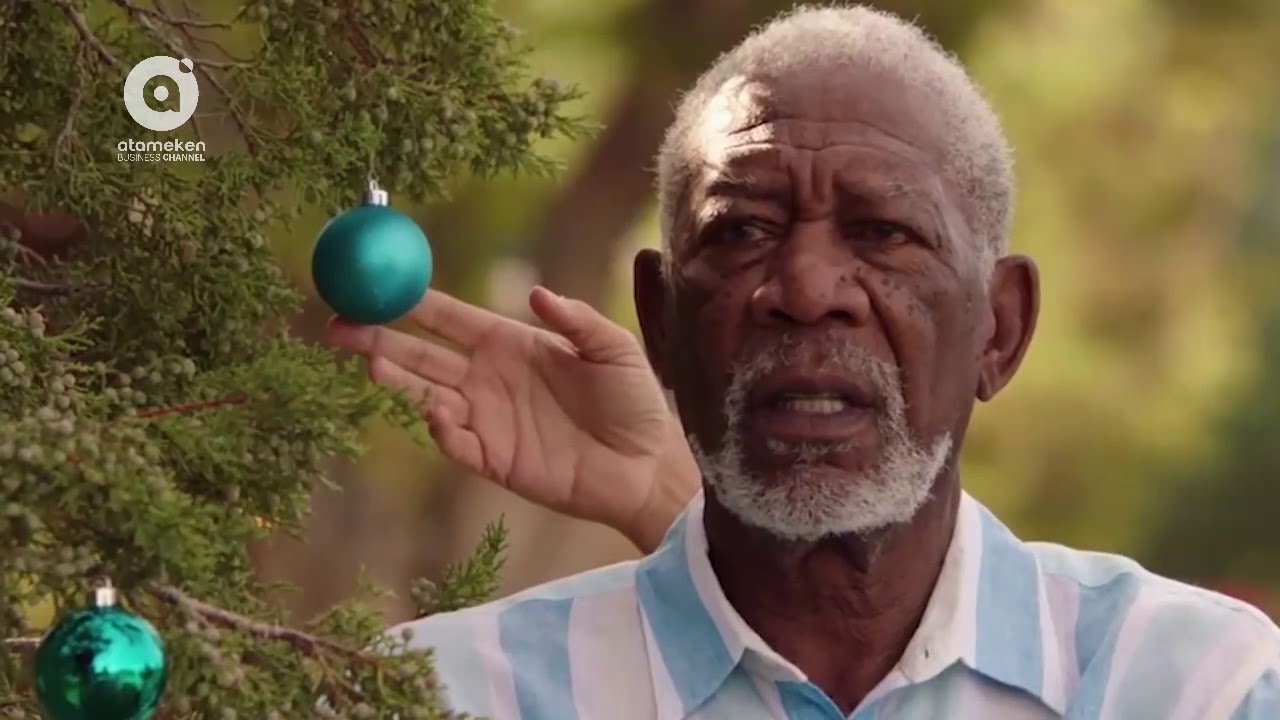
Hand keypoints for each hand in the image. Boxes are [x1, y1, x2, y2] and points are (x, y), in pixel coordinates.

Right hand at [325, 287, 698, 552]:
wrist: (646, 465)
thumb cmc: (634, 401)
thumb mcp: (613, 348)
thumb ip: (575, 320)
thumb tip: (535, 293)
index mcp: (510, 344)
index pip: (449, 319)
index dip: (412, 303)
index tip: (374, 286)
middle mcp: (488, 379)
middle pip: (421, 356)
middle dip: (379, 339)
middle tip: (339, 326)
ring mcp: (487, 420)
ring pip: (427, 396)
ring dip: (398, 381)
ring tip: (371, 362)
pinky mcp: (495, 460)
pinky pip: (457, 444)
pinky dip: (443, 431)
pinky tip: (439, 415)